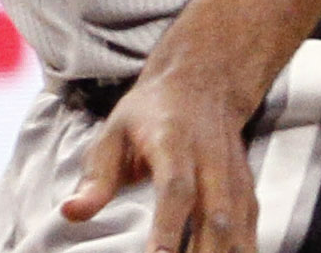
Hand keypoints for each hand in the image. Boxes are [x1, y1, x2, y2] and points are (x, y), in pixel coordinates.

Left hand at [64, 58, 258, 252]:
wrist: (202, 85)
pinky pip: (250, 235)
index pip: (176, 191)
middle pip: (215, 220)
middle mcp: (212, 164)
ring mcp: (235, 182)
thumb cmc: (149, 114)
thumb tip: (70, 214)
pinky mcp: (248, 196)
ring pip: (238, 232)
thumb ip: (96, 178)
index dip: (169, 228)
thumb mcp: (113, 133)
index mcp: (174, 144)